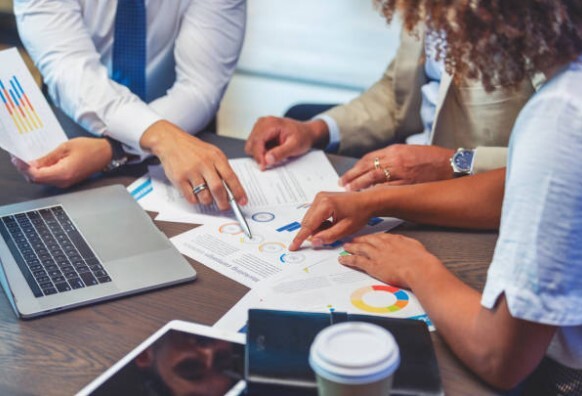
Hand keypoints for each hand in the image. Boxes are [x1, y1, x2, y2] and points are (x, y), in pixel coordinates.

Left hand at [11, 137, 111, 187]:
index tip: (18, 159)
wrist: (105, 154)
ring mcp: (65, 183)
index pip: (36, 175)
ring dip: (33, 171)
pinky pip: (49, 179)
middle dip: (26, 170)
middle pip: (37, 180)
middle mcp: (64, 181)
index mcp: (64, 173)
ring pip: (42, 180)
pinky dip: (41, 172)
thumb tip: (32, 163)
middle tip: (20, 158)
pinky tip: (40, 163)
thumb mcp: (65, 147)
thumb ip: (47, 157)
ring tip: (28, 158)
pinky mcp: (67, 181)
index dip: (24, 168)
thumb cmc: (89, 148)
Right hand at [140, 120, 246, 210]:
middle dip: (224, 202)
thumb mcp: (212, 153)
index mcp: (216, 157)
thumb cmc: (193, 149)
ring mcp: (191, 171)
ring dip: (208, 201)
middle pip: (218, 189)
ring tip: (207, 197)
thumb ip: (222, 169)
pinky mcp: (179, 178)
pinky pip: (191, 198)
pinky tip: (195, 193)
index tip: (242, 201)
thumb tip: (232, 190)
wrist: (170, 141)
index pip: (231, 177)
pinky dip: (195, 200)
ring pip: (204, 196)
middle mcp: (204, 163)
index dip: (238, 192)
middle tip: (225, 207)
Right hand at [245, 117, 328, 169]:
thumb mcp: (295, 146)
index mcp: (270, 123)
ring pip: (251, 145)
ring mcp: (260, 126)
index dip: (258, 156)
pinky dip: (261, 151)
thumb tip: (267, 159)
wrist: (306, 132)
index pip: (257, 141)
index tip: (263, 167)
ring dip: (260, 153)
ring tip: (274, 154)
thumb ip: (281, 153)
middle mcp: (262, 122)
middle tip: (271, 161)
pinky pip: (254, 145)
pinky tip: (271, 151)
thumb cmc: (302, 137)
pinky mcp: (260, 131)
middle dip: (259, 155)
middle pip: (251, 144)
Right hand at [289, 191, 374, 250]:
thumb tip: (314, 241)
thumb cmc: (360, 212)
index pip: (308, 225)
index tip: (293, 247)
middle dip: (315, 232)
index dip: (300, 238)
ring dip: (318, 227)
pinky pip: (314, 215)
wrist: (367, 201)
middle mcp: (319, 198)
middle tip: (330, 234)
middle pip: (307, 222)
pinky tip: (332, 222)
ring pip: (310, 219)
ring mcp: (319, 197)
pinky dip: (320, 222)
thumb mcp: (346, 228)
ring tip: (334, 226)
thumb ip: (329, 236)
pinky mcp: (320, 199)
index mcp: (325, 204)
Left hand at [339, 233, 439, 288]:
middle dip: (359, 240)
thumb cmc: (421, 261)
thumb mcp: (415, 246)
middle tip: (353, 240)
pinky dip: (348, 260)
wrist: (419, 268)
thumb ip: (408, 245)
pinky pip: (357, 261)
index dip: (372, 238)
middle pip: (368, 240)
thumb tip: (408, 246)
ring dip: (351, 247)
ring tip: (345, 247)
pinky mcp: (372, 265)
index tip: (368, 238)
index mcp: (394, 239)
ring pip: (360, 248)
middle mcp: (383, 245)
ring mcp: (377, 254)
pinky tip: (343, 260)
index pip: (379, 237)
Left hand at [340, 144, 454, 190]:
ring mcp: (401, 171)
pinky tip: (367, 196)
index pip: (368, 158)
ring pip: (374, 177)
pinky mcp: (408, 183)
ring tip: (350, 191)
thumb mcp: (409, 151)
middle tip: (342, 183)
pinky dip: (375, 192)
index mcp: (394, 150)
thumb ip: (392, 157)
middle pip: (367, 167)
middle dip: (352, 176)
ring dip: (359, 185)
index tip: (347, 175)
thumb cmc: (431, 158)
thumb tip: (375, 166)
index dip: (356, 168)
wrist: (450, 164)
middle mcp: (395, 159)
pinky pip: (387, 188)